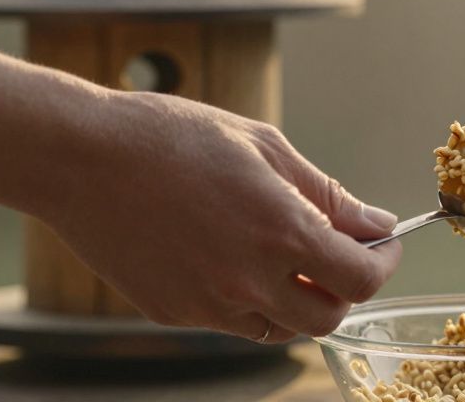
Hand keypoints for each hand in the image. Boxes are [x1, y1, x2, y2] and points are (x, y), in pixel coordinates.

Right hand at [46, 91, 401, 342]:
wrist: (81, 157)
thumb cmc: (174, 137)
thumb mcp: (265, 147)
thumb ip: (326, 195)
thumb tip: (374, 224)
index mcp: (280, 233)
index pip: (359, 280)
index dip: (382, 265)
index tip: (382, 246)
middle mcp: (247, 280)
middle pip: (326, 319)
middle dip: (343, 290)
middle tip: (340, 255)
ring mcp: (206, 304)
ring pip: (278, 328)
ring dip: (296, 300)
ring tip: (282, 252)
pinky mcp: (172, 312)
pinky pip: (230, 321)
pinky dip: (248, 299)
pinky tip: (231, 254)